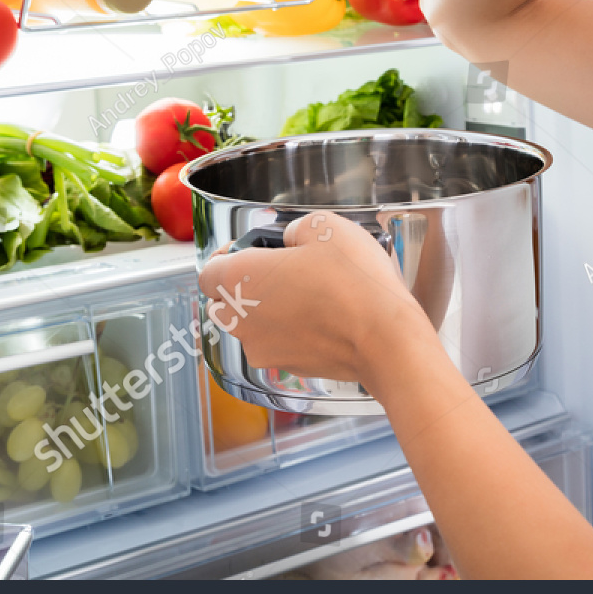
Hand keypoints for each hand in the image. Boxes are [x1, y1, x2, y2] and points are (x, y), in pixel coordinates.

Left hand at [197, 211, 428, 384]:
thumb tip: (293, 241)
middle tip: (278, 270)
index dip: (227, 255)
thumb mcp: (325, 226)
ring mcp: (264, 348)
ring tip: (305, 293)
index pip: (208, 271)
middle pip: (223, 302)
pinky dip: (290, 331)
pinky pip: (278, 344)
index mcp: (240, 280)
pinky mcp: (289, 367)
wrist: (384, 337)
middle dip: (243, 286)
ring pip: (250, 327)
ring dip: (266, 310)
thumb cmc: (353, 283)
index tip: (252, 248)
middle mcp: (242, 320)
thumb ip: (295, 228)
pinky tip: (321, 316)